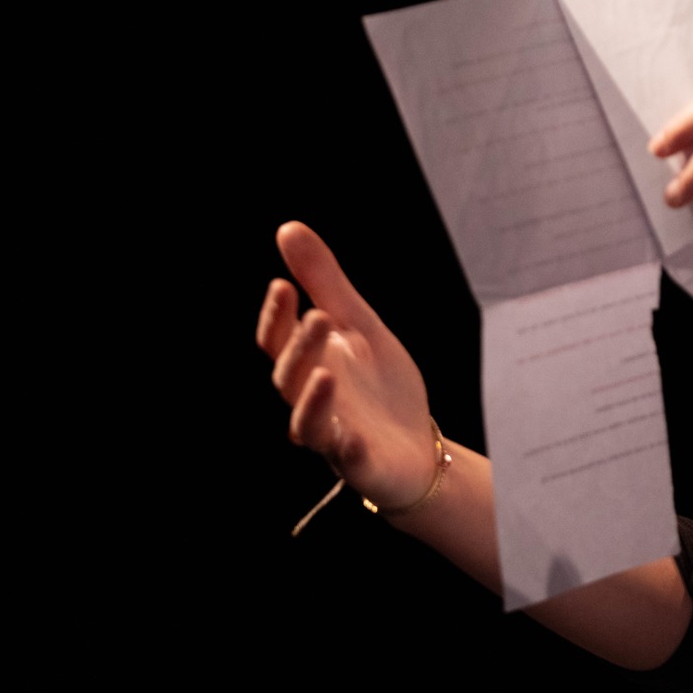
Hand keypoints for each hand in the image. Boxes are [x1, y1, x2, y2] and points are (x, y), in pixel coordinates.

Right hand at [256, 221, 438, 507]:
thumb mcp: (358, 324)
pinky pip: (348, 459)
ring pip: (307, 424)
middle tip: (319, 316)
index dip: (276, 317)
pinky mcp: (360, 463)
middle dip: (301, 348)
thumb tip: (288, 229)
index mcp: (309, 364)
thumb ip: (324, 282)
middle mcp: (311, 400)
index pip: (277, 340)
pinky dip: (348, 449)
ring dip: (312, 401)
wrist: (416, 445)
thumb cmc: (379, 385)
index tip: (282, 285)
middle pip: (290, 378)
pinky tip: (353, 438)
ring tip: (326, 375)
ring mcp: (333, 435)